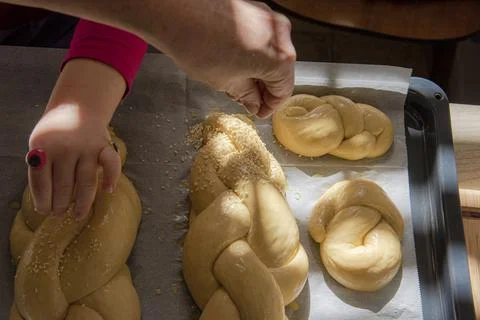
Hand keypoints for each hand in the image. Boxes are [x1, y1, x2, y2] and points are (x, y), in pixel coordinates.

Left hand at [27, 59, 124, 219]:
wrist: (77, 107)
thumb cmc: (56, 132)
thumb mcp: (39, 143)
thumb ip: (41, 167)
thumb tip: (46, 200)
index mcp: (44, 148)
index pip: (41, 183)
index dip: (43, 201)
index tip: (44, 211)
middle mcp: (66, 148)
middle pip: (63, 185)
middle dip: (60, 204)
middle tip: (59, 214)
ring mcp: (87, 147)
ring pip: (86, 182)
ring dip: (82, 202)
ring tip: (78, 215)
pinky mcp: (105, 146)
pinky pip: (112, 165)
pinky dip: (112, 178)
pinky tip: (108, 190)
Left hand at [155, 0, 295, 117]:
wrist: (176, 12)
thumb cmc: (198, 44)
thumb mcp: (225, 82)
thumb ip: (246, 95)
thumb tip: (253, 101)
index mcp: (280, 58)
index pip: (284, 91)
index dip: (270, 106)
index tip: (259, 111)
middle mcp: (280, 35)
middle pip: (279, 70)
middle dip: (263, 88)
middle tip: (247, 100)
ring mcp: (267, 18)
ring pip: (269, 53)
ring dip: (256, 70)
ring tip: (234, 81)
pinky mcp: (254, 9)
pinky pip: (260, 38)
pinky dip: (251, 53)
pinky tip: (232, 61)